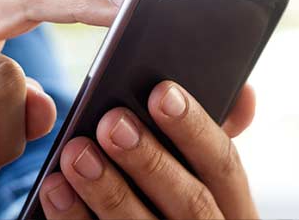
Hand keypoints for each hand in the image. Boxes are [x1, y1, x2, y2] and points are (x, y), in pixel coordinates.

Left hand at [39, 81, 257, 218]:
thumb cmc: (168, 201)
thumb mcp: (200, 177)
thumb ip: (206, 140)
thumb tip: (243, 92)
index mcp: (233, 208)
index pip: (225, 165)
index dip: (194, 127)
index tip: (161, 92)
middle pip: (189, 202)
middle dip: (149, 160)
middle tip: (112, 122)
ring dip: (107, 189)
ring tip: (76, 153)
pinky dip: (74, 219)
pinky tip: (55, 189)